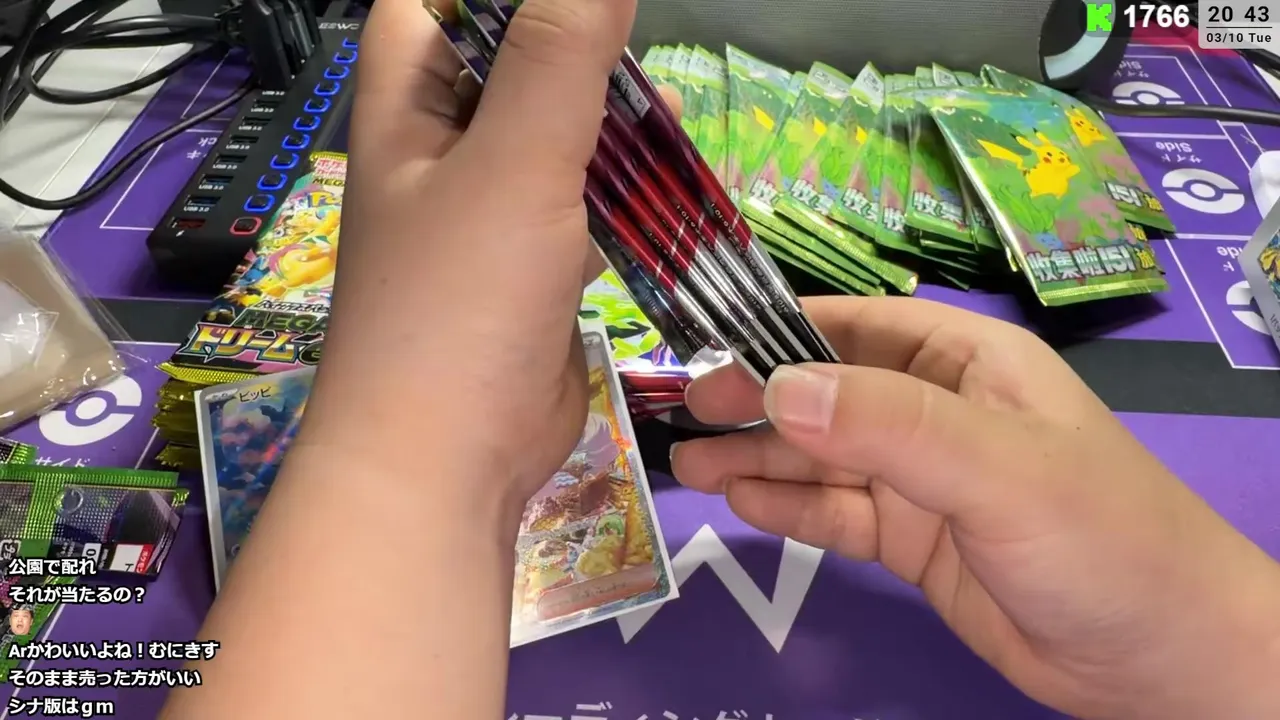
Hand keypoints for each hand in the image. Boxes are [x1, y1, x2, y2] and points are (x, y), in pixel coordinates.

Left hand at [300, 0, 639, 515]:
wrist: (447, 463)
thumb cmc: (461, 302)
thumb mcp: (516, 161)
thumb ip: (559, 54)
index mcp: (406, 108)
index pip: (433, 4)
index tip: (577, 3)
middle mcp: (437, 151)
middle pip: (501, 60)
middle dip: (571, 43)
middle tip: (637, 41)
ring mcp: (484, 214)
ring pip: (549, 134)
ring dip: (606, 119)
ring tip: (669, 112)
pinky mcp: (527, 268)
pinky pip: (575, 202)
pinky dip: (618, 188)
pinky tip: (666, 187)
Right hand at [672, 296, 1279, 718]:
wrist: (1161, 659)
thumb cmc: (1099, 536)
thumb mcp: (997, 467)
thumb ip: (888, 425)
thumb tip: (774, 386)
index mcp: (967, 364)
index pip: (858, 325)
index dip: (782, 328)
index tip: (705, 340)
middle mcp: (937, 412)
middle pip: (829, 393)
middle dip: (758, 399)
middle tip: (684, 411)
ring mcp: (923, 481)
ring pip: (824, 458)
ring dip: (759, 457)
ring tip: (689, 465)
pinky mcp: (913, 542)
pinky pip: (837, 515)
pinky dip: (789, 508)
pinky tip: (741, 503)